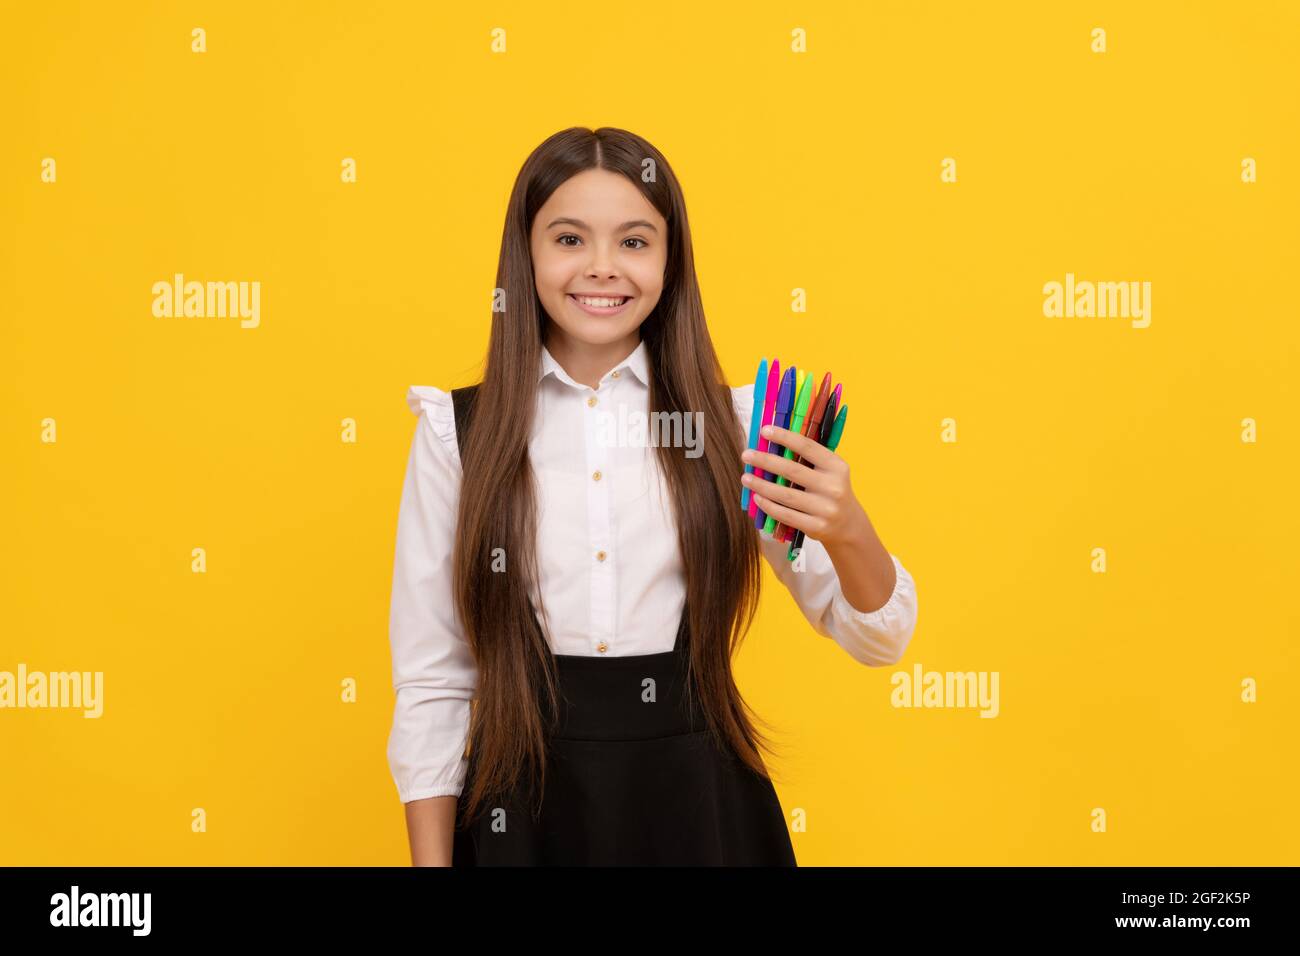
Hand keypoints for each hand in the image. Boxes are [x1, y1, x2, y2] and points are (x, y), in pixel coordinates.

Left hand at [740, 423, 869, 548]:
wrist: (848, 524)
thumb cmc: (830, 491)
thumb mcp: (829, 471)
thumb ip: (808, 458)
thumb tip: (773, 442)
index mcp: (836, 466)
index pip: (807, 447)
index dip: (785, 437)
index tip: (765, 431)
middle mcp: (833, 486)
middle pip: (792, 471)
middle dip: (766, 461)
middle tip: (746, 455)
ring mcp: (825, 508)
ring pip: (786, 495)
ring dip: (762, 485)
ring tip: (745, 478)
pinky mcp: (816, 527)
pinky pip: (786, 515)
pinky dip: (769, 506)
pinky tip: (757, 497)